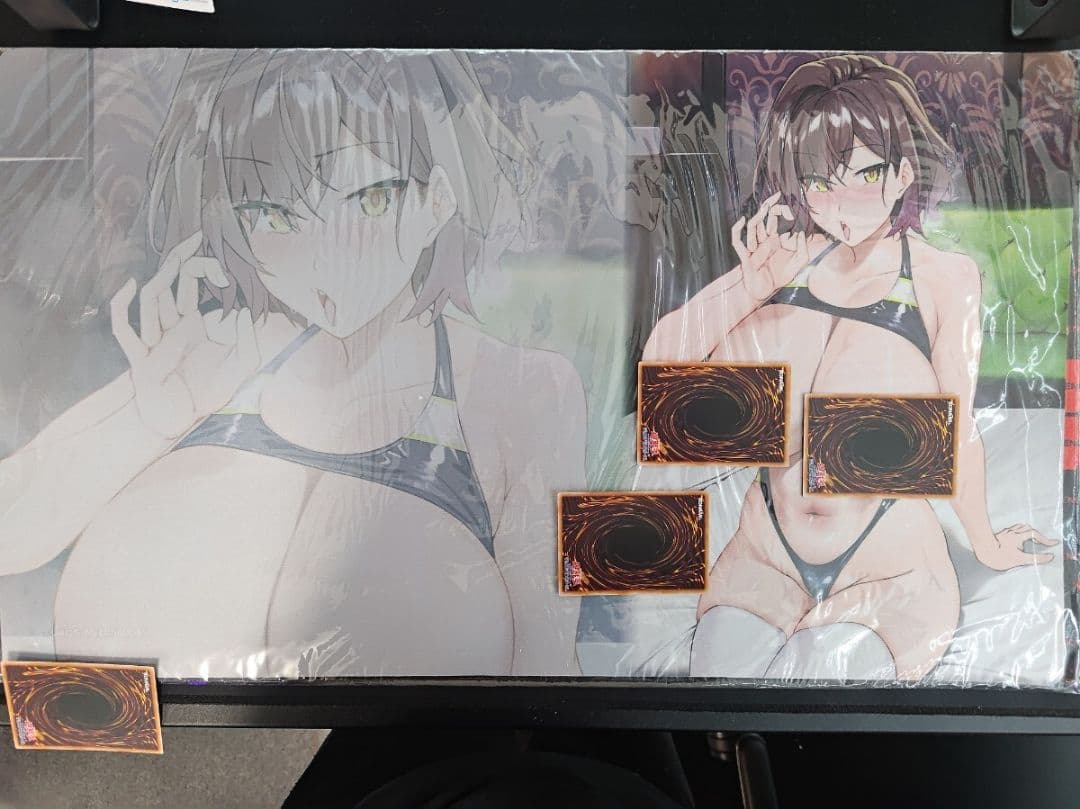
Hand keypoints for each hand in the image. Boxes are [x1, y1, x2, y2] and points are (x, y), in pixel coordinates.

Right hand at [110, 232, 260, 440]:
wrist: (179, 421)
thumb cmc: (206, 394)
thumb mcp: (241, 368)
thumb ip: (249, 344)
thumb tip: (243, 314)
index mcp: (191, 325)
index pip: (191, 286)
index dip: (202, 269)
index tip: (220, 260)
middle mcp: (169, 326)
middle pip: (170, 283)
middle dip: (180, 258)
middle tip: (195, 235)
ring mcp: (153, 339)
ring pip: (152, 300)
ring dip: (164, 277)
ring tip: (179, 256)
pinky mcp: (140, 358)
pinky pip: (124, 328)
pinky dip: (122, 306)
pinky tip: (131, 286)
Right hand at [732, 191, 809, 302]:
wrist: (764, 292)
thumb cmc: (778, 278)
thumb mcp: (798, 264)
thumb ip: (803, 249)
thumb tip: (801, 233)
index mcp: (776, 241)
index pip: (777, 221)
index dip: (781, 212)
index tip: (789, 205)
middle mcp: (764, 241)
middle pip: (764, 219)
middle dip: (769, 207)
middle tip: (776, 196)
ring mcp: (754, 247)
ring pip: (753, 227)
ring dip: (758, 217)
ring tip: (764, 207)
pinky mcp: (745, 256)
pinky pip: (737, 241)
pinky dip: (737, 230)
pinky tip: (742, 221)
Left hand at [974, 523, 1058, 570]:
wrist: (980, 551)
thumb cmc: (998, 556)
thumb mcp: (1019, 559)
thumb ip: (1035, 558)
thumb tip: (1049, 557)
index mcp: (1017, 536)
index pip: (1035, 534)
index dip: (1045, 539)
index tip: (1053, 543)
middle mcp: (1011, 532)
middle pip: (1027, 529)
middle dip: (1036, 535)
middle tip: (1042, 542)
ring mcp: (1004, 533)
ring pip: (1018, 528)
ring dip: (1027, 532)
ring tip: (1031, 539)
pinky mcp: (998, 536)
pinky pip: (1011, 531)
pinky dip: (1018, 533)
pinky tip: (1015, 539)